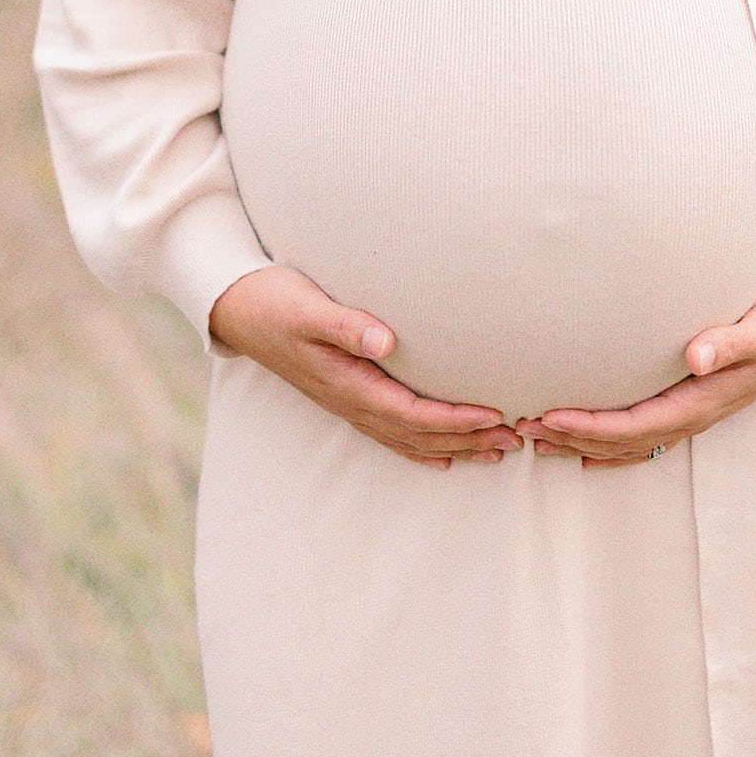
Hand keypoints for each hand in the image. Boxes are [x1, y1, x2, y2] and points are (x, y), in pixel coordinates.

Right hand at [207, 265, 522, 468]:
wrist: (237, 308)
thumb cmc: (276, 301)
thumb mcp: (308, 308)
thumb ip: (346, 325)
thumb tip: (385, 342)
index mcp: (348, 383)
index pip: (412, 413)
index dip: (455, 419)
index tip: (496, 415)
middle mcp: (351, 402)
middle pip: (419, 434)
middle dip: (469, 439)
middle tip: (518, 439)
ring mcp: (349, 403)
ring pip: (409, 439)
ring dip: (455, 446)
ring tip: (497, 451)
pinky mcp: (347, 395)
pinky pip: (392, 432)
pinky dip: (423, 446)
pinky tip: (446, 455)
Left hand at [514, 289, 755, 467]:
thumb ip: (730, 342)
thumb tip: (697, 356)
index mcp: (704, 400)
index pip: (635, 425)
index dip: (591, 426)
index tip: (550, 417)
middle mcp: (695, 412)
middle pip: (624, 440)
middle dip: (574, 438)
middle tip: (524, 429)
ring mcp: (694, 410)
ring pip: (630, 440)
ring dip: (584, 442)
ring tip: (538, 438)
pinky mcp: (693, 397)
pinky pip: (644, 432)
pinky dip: (610, 441)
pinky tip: (585, 445)